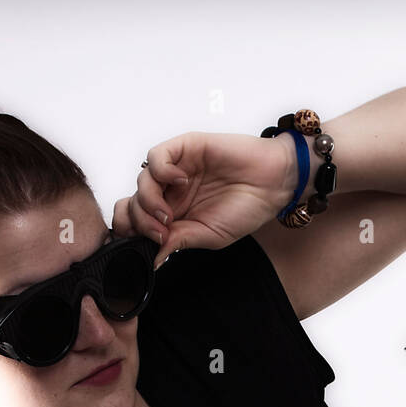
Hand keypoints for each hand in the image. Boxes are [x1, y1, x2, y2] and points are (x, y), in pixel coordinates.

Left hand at [112, 130, 300, 268]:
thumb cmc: (247, 209)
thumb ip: (178, 242)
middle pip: (133, 202)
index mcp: (174, 213)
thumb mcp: (208, 235)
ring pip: (142, 180)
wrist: (273, 184)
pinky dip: (160, 171)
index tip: (144, 245)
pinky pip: (157, 156)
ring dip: (149, 200)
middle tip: (160, 232)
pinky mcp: (184, 147)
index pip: (136, 220)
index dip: (132, 231)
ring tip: (169, 214)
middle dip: (139, 221)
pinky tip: (179, 182)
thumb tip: (151, 259)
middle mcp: (170, 191)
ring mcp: (176, 169)